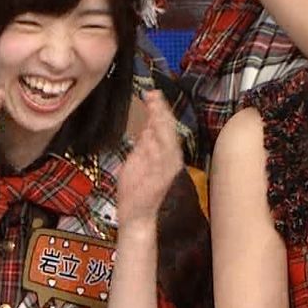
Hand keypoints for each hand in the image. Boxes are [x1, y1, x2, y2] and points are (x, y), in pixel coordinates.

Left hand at [116, 91, 184, 231]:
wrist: (136, 213)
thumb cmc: (136, 188)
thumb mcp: (139, 158)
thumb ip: (145, 141)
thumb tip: (148, 121)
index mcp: (167, 153)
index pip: (165, 125)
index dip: (160, 109)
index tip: (152, 93)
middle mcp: (171, 159)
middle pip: (169, 129)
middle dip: (161, 111)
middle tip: (153, 95)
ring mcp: (167, 168)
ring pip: (167, 139)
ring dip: (161, 122)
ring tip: (155, 107)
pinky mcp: (161, 178)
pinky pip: (160, 157)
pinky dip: (157, 144)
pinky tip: (151, 131)